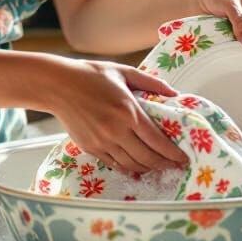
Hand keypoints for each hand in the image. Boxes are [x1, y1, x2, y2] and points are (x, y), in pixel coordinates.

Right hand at [45, 57, 189, 175]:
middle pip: (147, 157)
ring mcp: (102, 142)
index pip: (157, 141)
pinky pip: (114, 164)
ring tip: (158, 166)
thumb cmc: (90, 75)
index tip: (184, 158)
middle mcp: (116, 130)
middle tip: (175, 165)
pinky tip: (135, 165)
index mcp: (128, 111)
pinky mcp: (91, 148)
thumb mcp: (123, 72)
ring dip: (148, 168)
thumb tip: (174, 93)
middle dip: (165, 164)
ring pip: (131, 165)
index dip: (173, 153)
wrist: (58, 85)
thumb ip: (150, 82)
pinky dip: (128, 168)